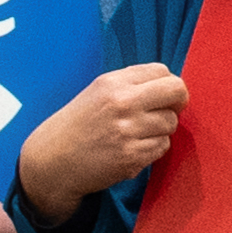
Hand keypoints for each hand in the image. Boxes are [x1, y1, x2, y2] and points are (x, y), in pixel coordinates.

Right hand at [15, 62, 186, 220]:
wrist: (53, 161)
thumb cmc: (77, 126)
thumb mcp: (97, 93)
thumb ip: (130, 84)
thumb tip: (169, 86)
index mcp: (113, 83)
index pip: (162, 71)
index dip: (168, 85)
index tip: (163, 96)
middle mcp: (122, 103)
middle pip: (176, 92)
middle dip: (178, 102)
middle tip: (167, 112)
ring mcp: (128, 131)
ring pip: (171, 123)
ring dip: (161, 130)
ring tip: (138, 134)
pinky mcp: (132, 157)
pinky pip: (162, 147)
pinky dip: (152, 149)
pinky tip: (132, 149)